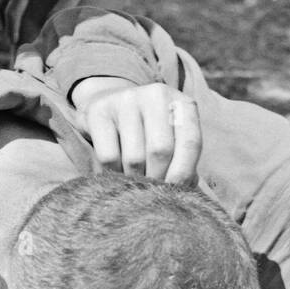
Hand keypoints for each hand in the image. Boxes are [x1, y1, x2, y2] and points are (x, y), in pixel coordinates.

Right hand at [71, 79, 201, 183]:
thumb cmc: (147, 132)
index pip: (191, 143)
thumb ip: (183, 161)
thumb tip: (185, 189)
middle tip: (149, 192)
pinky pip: (109, 156)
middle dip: (156, 179)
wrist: (108, 105)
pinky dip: (112, 173)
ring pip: (134, 158)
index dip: (183, 174)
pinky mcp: (98, 111)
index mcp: (182, 103)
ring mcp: (126, 100)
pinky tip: (114, 171)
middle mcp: (156, 95)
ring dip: (133, 179)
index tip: (173, 194)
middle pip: (161, 151)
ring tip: (132, 181)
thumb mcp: (172, 139)